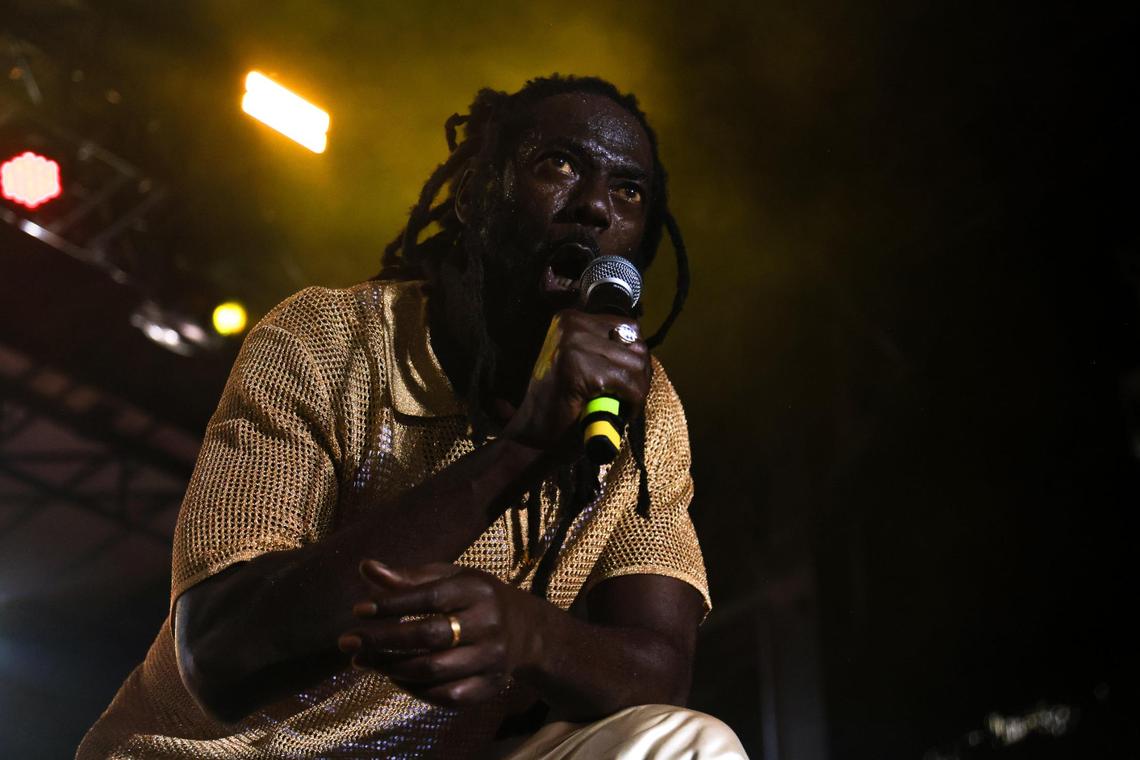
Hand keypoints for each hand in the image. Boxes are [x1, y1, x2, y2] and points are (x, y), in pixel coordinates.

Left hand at [338, 560, 543, 706]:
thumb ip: (409, 577)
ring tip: (362, 660)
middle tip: (347, 641)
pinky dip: (414, 690)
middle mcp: (489, 624)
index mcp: (478, 590)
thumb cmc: (475, 598)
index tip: (358, 609)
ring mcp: (491, 658)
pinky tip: (392, 677)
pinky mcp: (489, 686)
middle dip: (382, 641)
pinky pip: (446, 695)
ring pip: (434, 670)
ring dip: (390, 668)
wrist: (526, 630)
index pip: (431, 597)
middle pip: (429, 636)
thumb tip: (366, 567)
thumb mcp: (450, 578)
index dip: (392, 604)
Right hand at [501, 309, 650, 450]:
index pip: (627, 326)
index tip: (632, 378)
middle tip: (632, 396)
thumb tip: (641, 348)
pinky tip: (623, 413)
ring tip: (626, 406)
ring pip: (636, 364)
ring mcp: (574, 345)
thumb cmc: (559, 400)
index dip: (635, 355)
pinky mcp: (581, 370)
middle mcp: (571, 325)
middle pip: (635, 343)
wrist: (532, 430)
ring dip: (638, 390)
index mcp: (571, 319)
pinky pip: (628, 384)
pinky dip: (633, 402)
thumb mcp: (580, 361)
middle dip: (640, 374)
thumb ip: (603, 347)